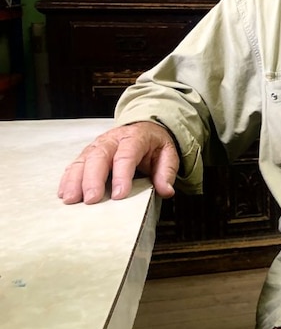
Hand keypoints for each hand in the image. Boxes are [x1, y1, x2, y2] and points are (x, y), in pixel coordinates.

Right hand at [58, 121, 178, 204]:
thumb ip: (166, 172)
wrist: (143, 128)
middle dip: (93, 179)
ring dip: (75, 180)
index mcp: (135, 138)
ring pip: (83, 160)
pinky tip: (64, 193)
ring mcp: (97, 146)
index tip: (119, 195)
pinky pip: (74, 164)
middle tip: (91, 200)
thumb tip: (166, 190)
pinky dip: (68, 179)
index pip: (126, 155)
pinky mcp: (87, 153)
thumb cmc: (154, 145)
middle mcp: (112, 140)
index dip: (122, 175)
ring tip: (71, 199)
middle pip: (99, 157)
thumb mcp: (167, 154)